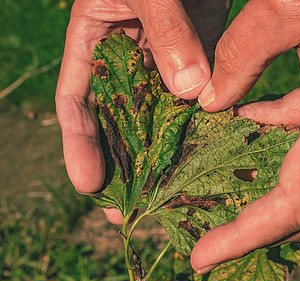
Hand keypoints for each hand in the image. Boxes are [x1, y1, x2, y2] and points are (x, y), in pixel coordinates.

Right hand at [55, 0, 229, 193]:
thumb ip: (166, 32)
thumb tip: (190, 91)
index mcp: (96, 40)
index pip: (76, 100)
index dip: (79, 143)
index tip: (87, 182)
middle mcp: (128, 56)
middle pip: (118, 119)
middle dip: (120, 165)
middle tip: (123, 210)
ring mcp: (164, 58)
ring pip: (159, 114)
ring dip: (161, 155)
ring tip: (163, 198)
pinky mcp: (198, 54)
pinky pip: (196, 94)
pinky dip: (199, 124)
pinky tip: (204, 154)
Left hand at [191, 0, 299, 273]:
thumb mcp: (285, 6)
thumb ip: (240, 55)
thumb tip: (210, 102)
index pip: (298, 198)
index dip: (249, 235)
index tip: (203, 255)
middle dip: (261, 230)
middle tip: (210, 240)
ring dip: (269, 191)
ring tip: (222, 191)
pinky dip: (276, 141)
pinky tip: (246, 121)